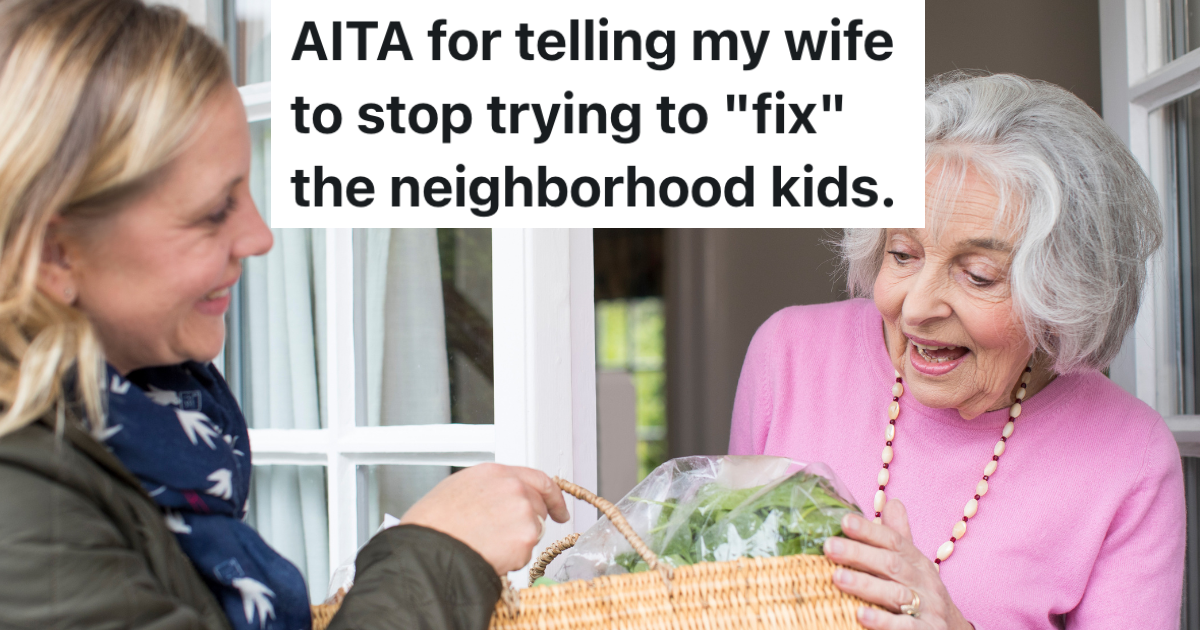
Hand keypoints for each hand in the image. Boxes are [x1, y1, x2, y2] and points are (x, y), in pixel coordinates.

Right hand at [398, 463, 570, 573]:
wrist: (427, 551)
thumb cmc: (432, 526)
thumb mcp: (458, 489)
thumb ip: (488, 489)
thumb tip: (499, 501)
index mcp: (495, 473)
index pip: (538, 479)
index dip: (552, 497)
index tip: (559, 509)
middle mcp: (514, 487)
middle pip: (537, 508)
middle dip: (527, 524)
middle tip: (505, 538)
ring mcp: (522, 512)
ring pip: (532, 532)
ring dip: (516, 542)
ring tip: (485, 545)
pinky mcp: (525, 538)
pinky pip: (526, 553)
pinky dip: (512, 559)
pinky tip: (488, 555)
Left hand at [822, 499, 972, 629]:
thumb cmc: (922, 593)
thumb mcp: (914, 564)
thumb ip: (900, 537)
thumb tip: (892, 501)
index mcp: (917, 562)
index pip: (893, 541)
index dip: (869, 530)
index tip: (844, 520)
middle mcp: (923, 582)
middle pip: (891, 564)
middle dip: (859, 554)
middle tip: (829, 546)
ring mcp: (927, 608)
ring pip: (895, 594)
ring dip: (865, 585)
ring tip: (836, 578)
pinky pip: (904, 627)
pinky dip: (883, 621)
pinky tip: (860, 616)